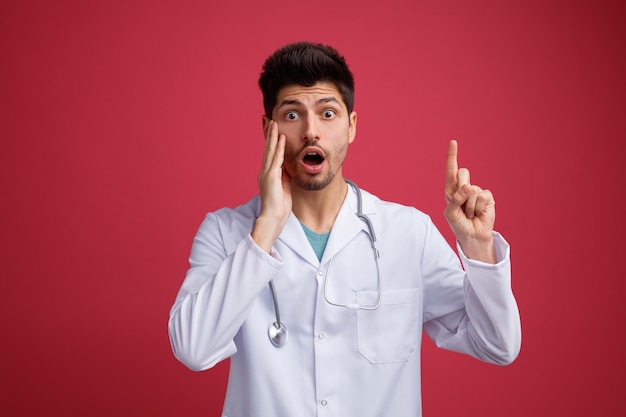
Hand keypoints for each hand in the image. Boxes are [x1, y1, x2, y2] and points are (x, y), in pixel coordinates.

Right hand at [252, 120, 291, 252]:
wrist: (273, 218)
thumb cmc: (279, 206)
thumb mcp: (284, 187)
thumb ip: (285, 176)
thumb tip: (289, 168)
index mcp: (268, 174)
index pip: (270, 153)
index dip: (271, 140)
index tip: (272, 129)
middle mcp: (265, 171)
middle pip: (268, 148)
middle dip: (269, 133)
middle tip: (270, 119)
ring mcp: (267, 173)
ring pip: (271, 150)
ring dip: (273, 136)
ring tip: (274, 123)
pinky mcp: (271, 177)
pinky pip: (276, 159)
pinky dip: (279, 147)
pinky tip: (282, 138)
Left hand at [443, 140, 495, 261]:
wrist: (472, 235)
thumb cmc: (458, 224)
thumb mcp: (450, 213)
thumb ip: (455, 199)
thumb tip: (467, 187)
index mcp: (451, 189)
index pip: (451, 169)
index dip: (452, 155)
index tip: (453, 142)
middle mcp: (463, 187)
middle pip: (463, 173)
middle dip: (461, 188)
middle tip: (462, 205)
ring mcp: (476, 191)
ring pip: (471, 189)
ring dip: (469, 205)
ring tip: (469, 213)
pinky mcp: (487, 197)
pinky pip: (482, 196)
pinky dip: (478, 207)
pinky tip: (478, 213)